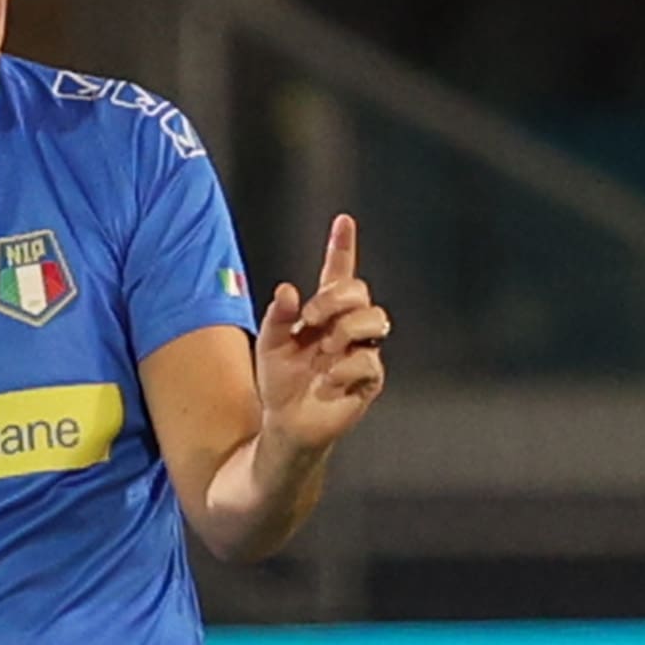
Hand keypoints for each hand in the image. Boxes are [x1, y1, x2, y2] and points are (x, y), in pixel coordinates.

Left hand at [257, 214, 388, 454]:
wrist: (287, 423)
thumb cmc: (281, 382)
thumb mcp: (269, 346)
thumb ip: (278, 318)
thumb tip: (288, 291)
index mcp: (324, 314)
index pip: (339, 274)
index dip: (342, 247)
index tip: (343, 221)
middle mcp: (348, 327)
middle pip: (360, 291)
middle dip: (336, 298)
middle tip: (311, 318)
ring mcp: (362, 351)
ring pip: (375, 320)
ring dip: (345, 330)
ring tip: (324, 350)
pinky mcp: (370, 379)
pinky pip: (369, 360)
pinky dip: (344, 368)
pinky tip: (327, 380)